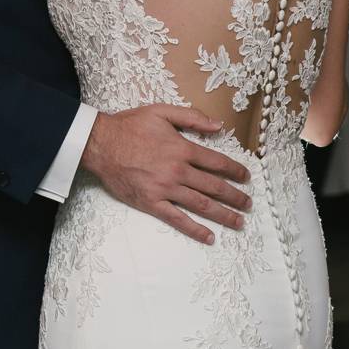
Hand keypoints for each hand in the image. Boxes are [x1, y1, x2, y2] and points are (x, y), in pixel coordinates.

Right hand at [81, 106, 251, 245]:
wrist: (100, 144)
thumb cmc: (129, 126)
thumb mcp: (161, 112)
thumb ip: (191, 117)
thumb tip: (218, 125)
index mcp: (182, 148)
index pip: (217, 162)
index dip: (235, 171)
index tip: (246, 177)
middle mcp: (178, 171)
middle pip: (214, 187)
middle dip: (235, 197)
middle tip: (248, 204)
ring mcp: (165, 189)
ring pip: (202, 205)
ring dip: (224, 215)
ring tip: (239, 222)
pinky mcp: (151, 203)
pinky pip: (177, 219)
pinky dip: (195, 230)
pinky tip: (209, 237)